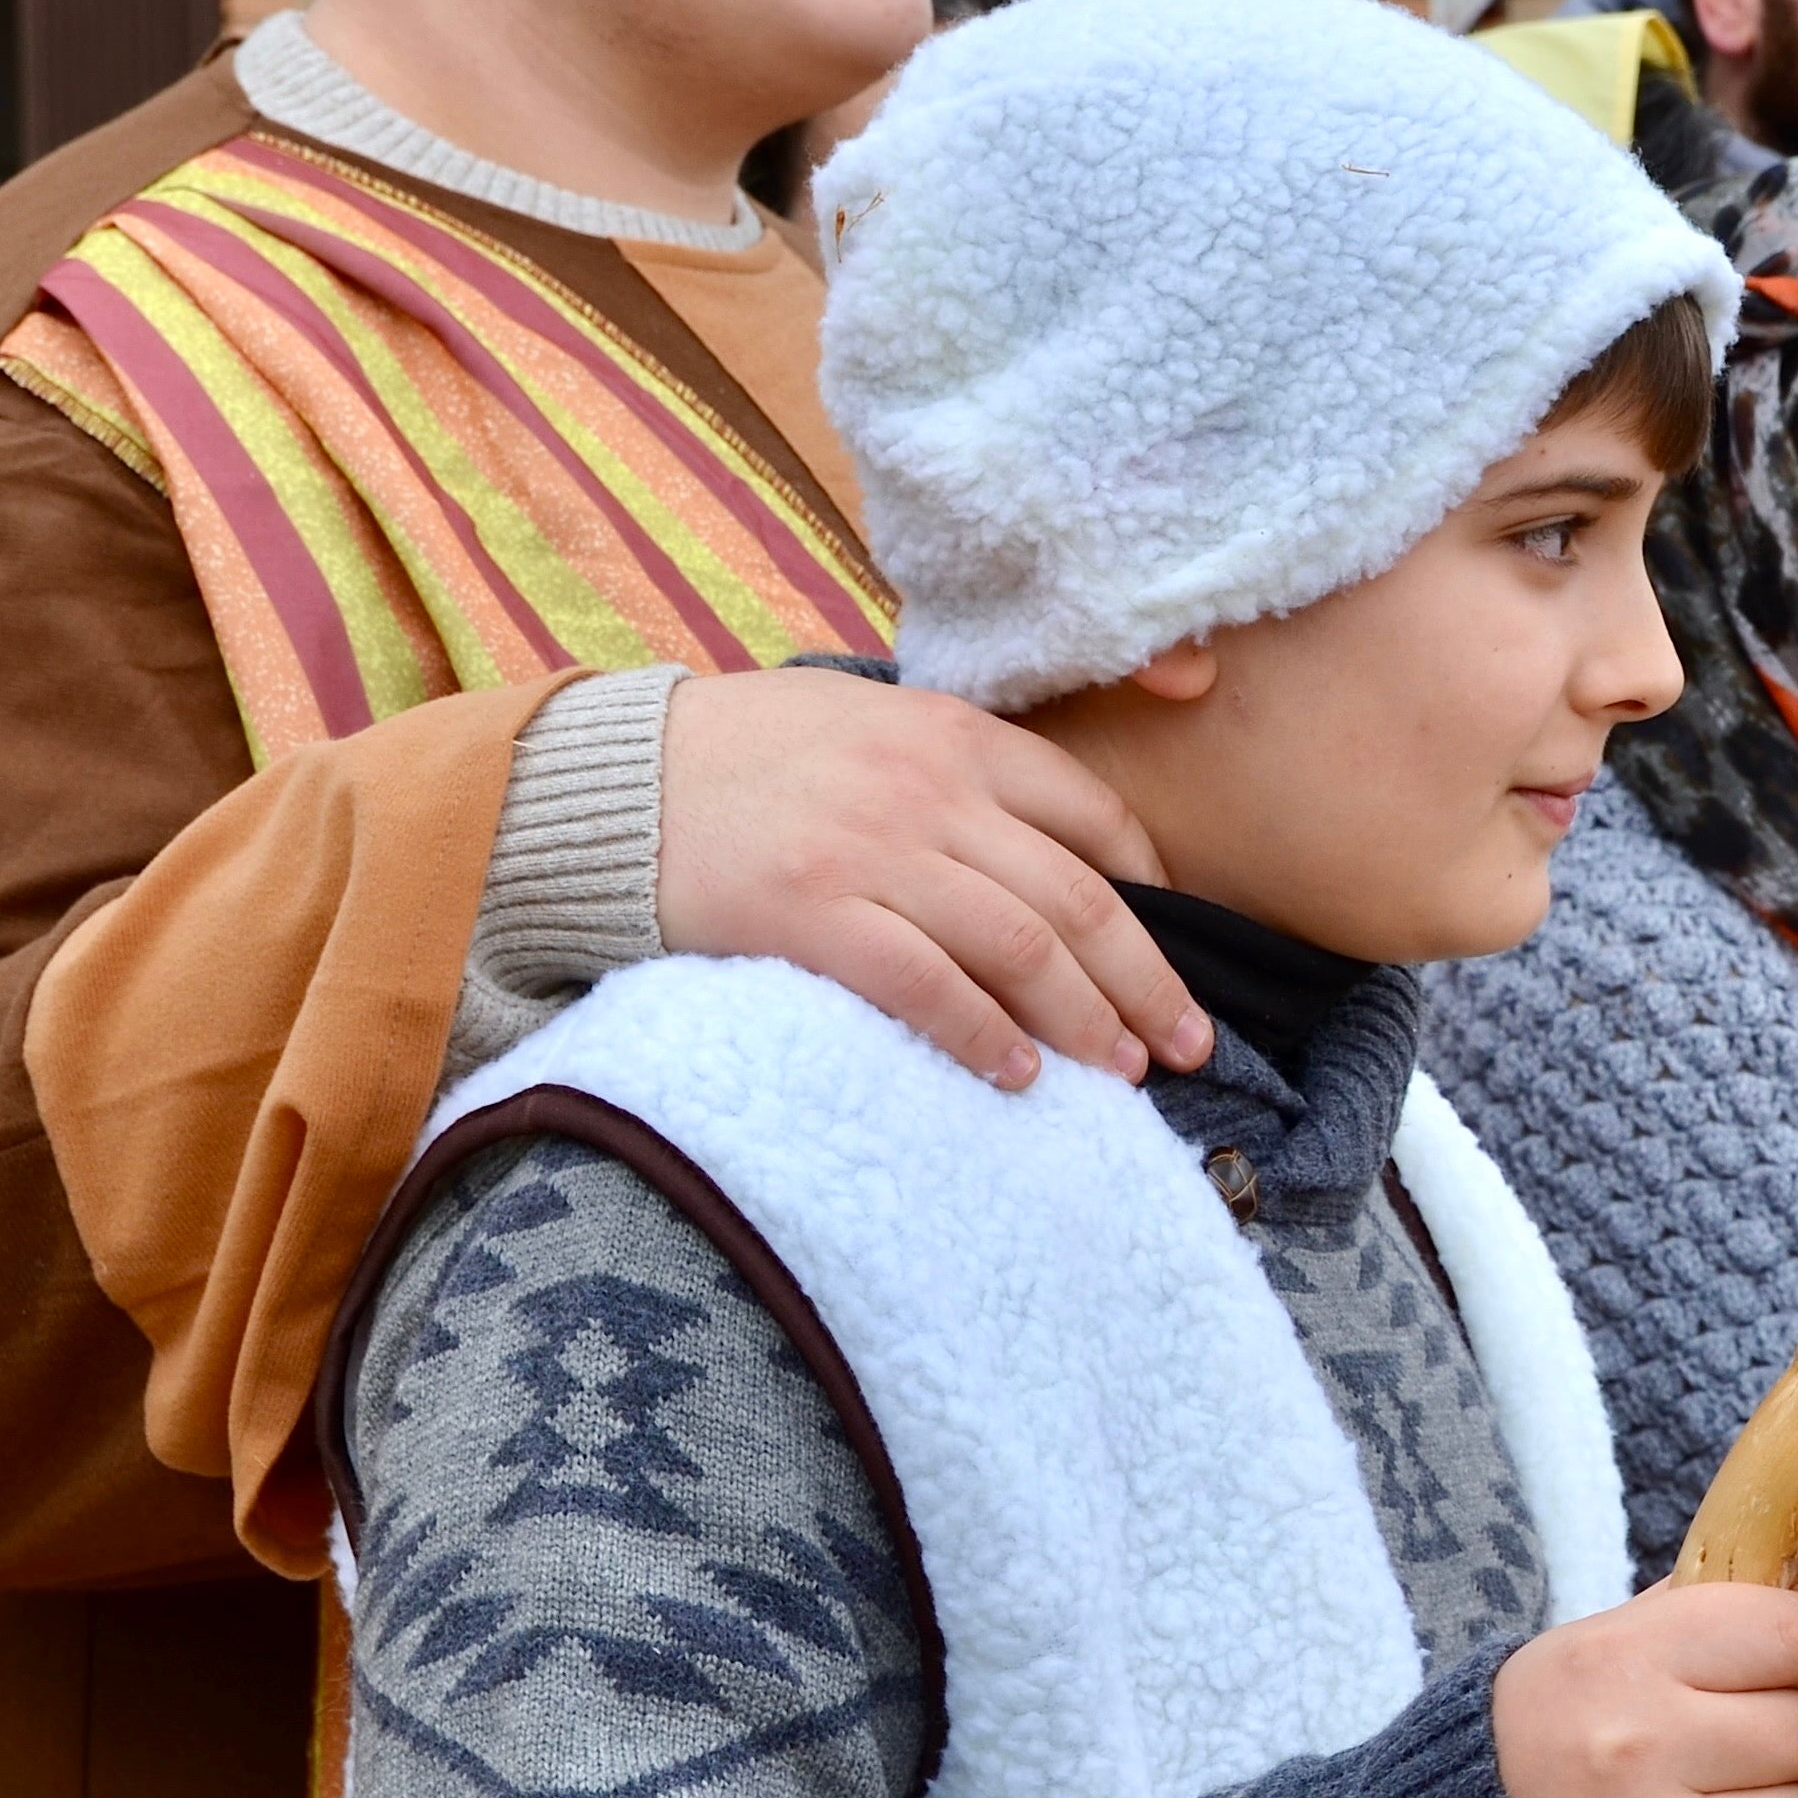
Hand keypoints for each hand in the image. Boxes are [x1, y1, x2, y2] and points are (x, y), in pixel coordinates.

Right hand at [656, 666, 1209, 1089]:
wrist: (611, 778)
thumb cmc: (745, 755)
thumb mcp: (868, 721)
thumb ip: (952, 767)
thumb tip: (1040, 844)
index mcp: (954, 734)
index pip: (1091, 814)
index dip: (1152, 890)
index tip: (1174, 948)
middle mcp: (929, 789)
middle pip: (1077, 897)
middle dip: (1144, 982)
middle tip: (1186, 1045)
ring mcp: (872, 850)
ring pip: (1020, 946)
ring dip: (1083, 1020)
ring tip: (1121, 1071)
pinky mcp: (810, 912)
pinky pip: (925, 985)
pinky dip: (982, 1036)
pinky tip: (1016, 1076)